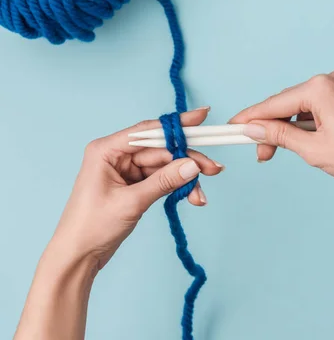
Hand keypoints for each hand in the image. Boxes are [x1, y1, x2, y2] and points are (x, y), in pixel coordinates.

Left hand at [48, 108, 222, 271]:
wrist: (78, 256)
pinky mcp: (134, 185)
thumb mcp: (131, 202)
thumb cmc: (91, 226)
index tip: (202, 117)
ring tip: (201, 196)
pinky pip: (162, 179)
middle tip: (214, 169)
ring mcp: (126, 170)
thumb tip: (193, 165)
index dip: (178, 125)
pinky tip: (192, 197)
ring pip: (165, 166)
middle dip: (188, 160)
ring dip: (185, 179)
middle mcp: (116, 155)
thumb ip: (164, 181)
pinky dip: (177, 187)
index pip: (148, 131)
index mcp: (106, 150)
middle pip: (161, 150)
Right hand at [230, 69, 333, 191]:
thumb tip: (255, 128)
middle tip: (263, 153)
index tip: (232, 127)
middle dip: (275, 128)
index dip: (251, 118)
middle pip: (290, 102)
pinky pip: (328, 105)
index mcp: (321, 88)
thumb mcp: (313, 150)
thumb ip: (279, 136)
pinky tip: (315, 139)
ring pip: (309, 105)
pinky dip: (316, 121)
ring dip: (296, 126)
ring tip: (294, 150)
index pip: (274, 103)